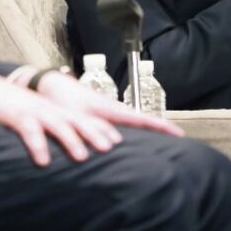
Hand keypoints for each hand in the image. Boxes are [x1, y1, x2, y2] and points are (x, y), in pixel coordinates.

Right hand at [0, 70, 181, 167]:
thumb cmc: (18, 109)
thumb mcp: (41, 118)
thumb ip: (58, 128)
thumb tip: (76, 147)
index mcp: (60, 111)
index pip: (86, 119)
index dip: (104, 129)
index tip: (120, 142)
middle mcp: (53, 110)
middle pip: (78, 120)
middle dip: (96, 133)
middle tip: (111, 148)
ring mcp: (37, 112)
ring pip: (58, 125)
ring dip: (71, 140)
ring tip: (82, 157)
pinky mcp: (18, 116)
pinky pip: (29, 132)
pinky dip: (37, 146)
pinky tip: (43, 161)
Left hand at [36, 71, 183, 136]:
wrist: (51, 86)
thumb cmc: (63, 100)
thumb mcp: (79, 117)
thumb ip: (94, 129)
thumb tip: (113, 144)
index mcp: (112, 109)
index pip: (143, 119)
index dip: (161, 126)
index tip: (179, 134)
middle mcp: (114, 109)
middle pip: (143, 119)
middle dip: (161, 128)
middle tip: (179, 140)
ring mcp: (108, 110)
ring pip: (133, 121)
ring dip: (149, 128)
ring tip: (164, 140)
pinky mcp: (101, 113)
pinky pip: (123, 122)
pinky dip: (135, 128)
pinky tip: (135, 138)